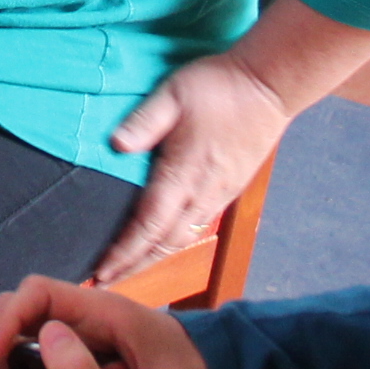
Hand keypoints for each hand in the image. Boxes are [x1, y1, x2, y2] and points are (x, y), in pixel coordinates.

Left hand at [94, 51, 294, 278]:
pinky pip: (197, 227)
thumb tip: (116, 145)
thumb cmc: (217, 87)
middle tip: (103, 281)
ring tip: (128, 268)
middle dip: (134, 265)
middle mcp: (202, 193)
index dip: (124, 252)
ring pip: (182, 239)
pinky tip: (163, 242)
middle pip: (164, 243)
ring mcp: (218, 194)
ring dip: (154, 257)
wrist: (269, 87)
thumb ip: (144, 121)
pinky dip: (174, 242)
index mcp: (183, 174)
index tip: (100, 271)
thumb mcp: (173, 94)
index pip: (148, 226)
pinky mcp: (229, 189)